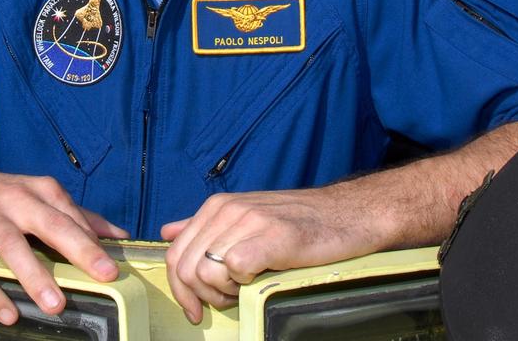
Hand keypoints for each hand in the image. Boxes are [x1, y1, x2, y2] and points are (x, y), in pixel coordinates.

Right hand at [0, 158, 128, 324]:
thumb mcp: (35, 195)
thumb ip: (76, 215)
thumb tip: (118, 235)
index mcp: (38, 190)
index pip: (71, 215)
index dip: (94, 240)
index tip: (113, 266)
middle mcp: (14, 198)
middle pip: (51, 223)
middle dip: (80, 249)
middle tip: (104, 274)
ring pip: (12, 245)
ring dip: (34, 275)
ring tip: (54, 304)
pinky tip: (7, 314)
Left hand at [160, 182, 377, 323]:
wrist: (348, 214)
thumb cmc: (300, 223)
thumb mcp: (246, 217)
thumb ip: (206, 227)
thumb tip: (169, 233)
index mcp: (216, 207)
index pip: (175, 254)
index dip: (180, 290)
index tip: (194, 310)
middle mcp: (227, 209)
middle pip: (183, 266)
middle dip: (199, 296)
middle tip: (226, 301)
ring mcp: (249, 220)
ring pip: (204, 270)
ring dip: (222, 292)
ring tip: (246, 289)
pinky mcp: (273, 236)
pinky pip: (233, 268)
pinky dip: (242, 284)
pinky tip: (259, 281)